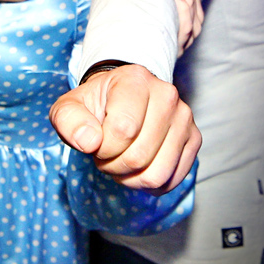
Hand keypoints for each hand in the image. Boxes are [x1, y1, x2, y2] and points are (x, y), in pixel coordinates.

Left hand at [49, 64, 200, 191]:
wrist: (120, 98)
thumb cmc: (95, 105)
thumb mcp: (69, 107)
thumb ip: (68, 120)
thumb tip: (89, 142)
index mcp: (136, 80)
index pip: (123, 130)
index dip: (102, 147)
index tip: (95, 140)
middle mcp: (167, 95)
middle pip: (139, 156)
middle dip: (113, 165)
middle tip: (106, 153)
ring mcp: (184, 117)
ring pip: (158, 174)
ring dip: (131, 178)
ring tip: (121, 159)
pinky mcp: (194, 138)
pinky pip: (173, 179)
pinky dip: (150, 184)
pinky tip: (139, 167)